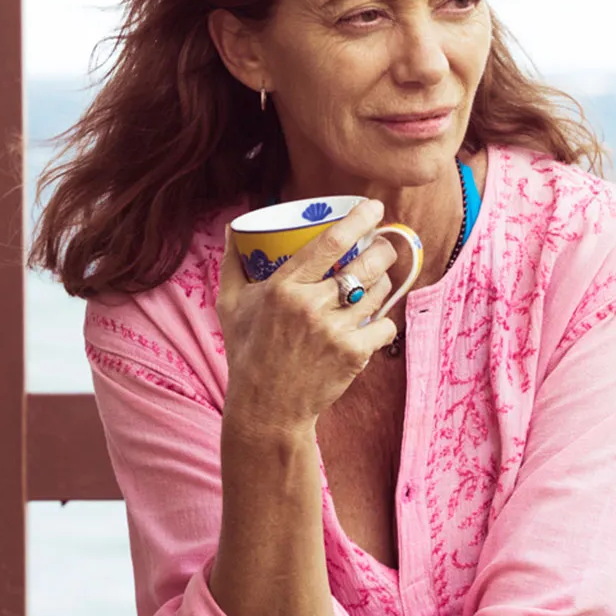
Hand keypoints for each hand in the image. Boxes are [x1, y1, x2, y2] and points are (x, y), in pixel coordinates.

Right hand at [215, 199, 400, 437]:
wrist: (266, 408)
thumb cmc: (248, 352)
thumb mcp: (230, 305)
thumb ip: (232, 262)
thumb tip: (232, 227)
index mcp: (283, 287)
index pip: (331, 242)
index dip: (359, 219)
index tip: (373, 207)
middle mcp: (311, 306)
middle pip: (366, 263)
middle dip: (384, 248)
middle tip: (383, 245)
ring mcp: (335, 331)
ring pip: (379, 292)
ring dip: (384, 282)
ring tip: (376, 280)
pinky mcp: (353, 355)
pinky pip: (385, 325)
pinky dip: (383, 321)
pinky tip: (373, 319)